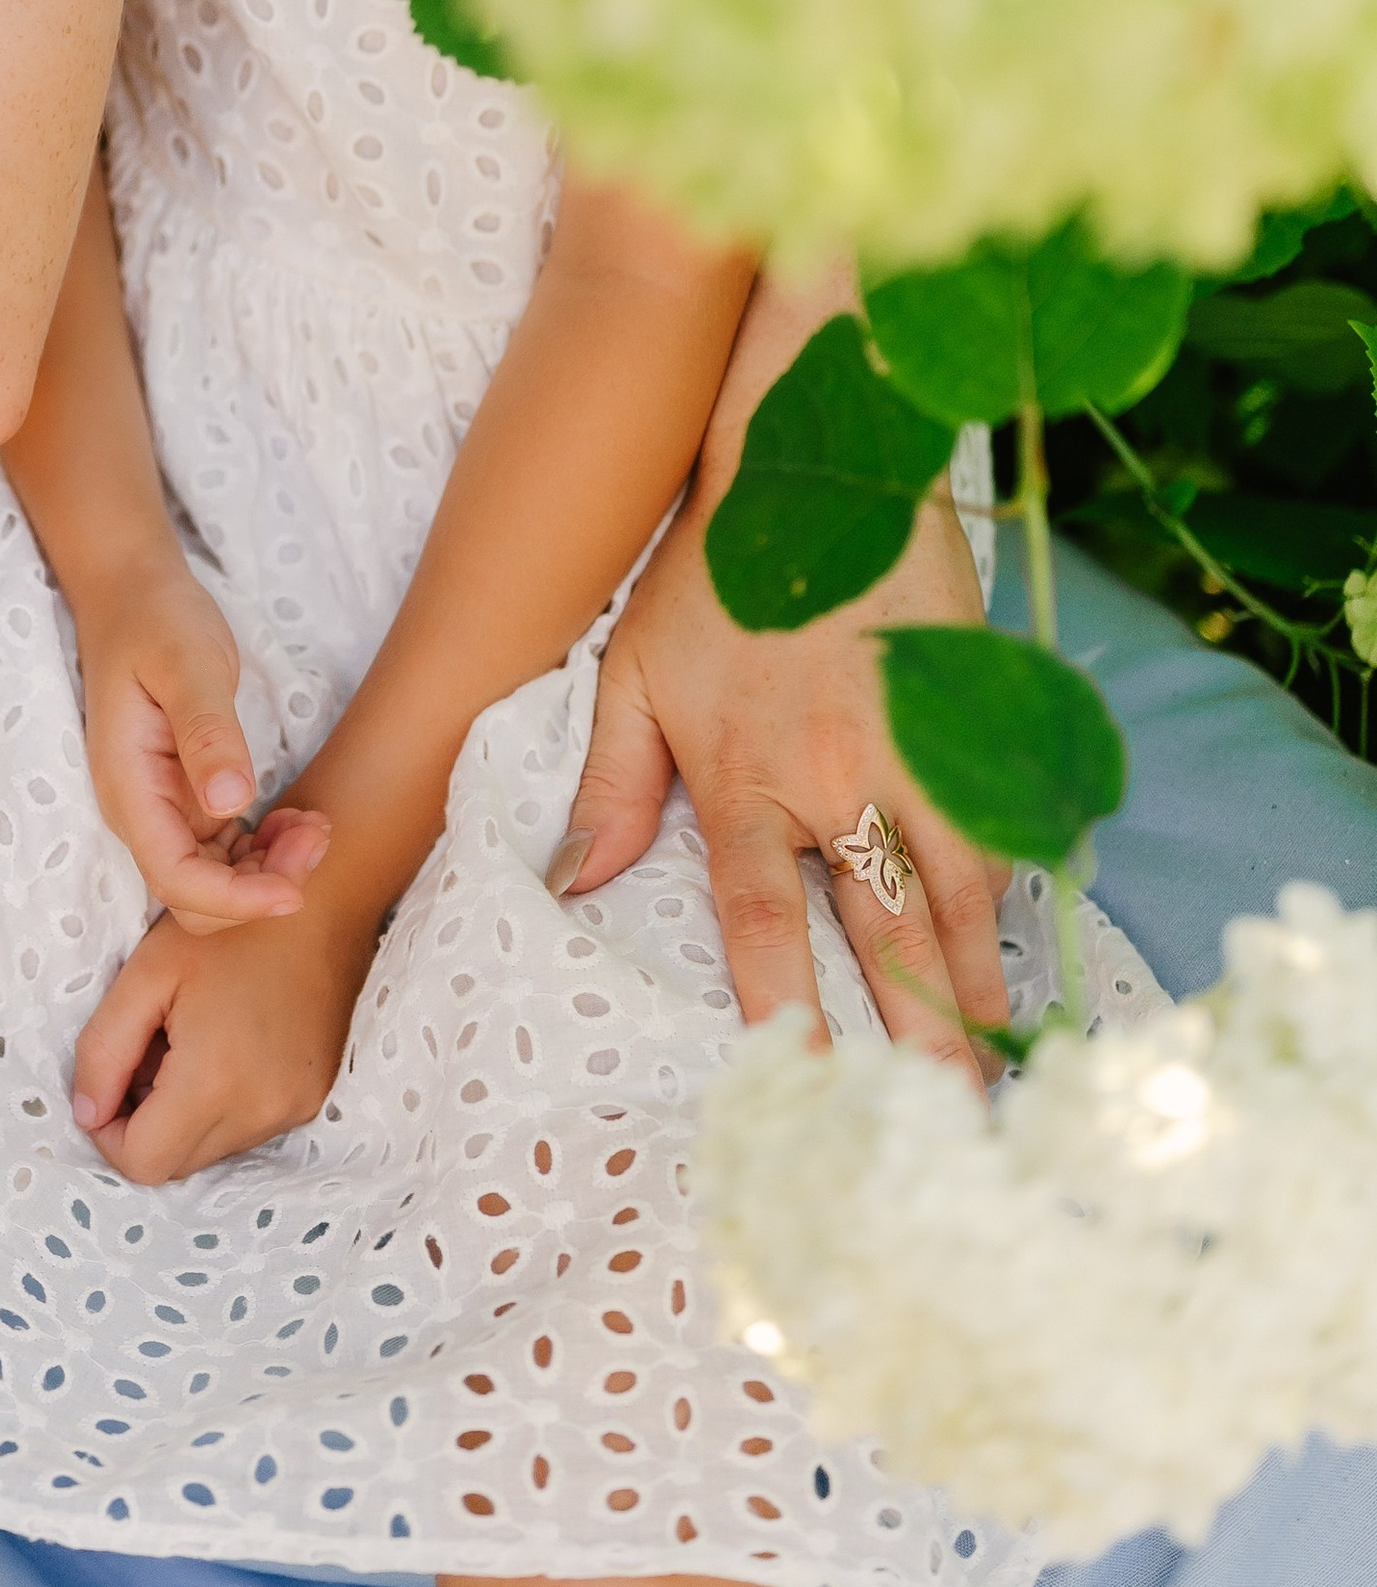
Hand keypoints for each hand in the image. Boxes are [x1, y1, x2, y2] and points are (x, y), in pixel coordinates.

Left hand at [71, 890, 374, 1183]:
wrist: (319, 904)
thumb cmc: (226, 930)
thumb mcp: (146, 975)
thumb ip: (103, 1050)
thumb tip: (87, 1114)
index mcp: (214, 1081)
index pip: (143, 1163)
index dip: (108, 1133)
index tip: (108, 1081)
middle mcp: (260, 1112)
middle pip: (176, 1165)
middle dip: (144, 1124)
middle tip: (145, 1053)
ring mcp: (293, 1110)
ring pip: (210, 1150)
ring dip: (182, 1117)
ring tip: (185, 1042)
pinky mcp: (311, 1100)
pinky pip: (245, 1130)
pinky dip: (220, 1107)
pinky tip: (222, 1046)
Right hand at [77, 559, 329, 931]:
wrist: (134, 596)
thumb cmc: (158, 621)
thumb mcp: (190, 664)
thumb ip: (207, 733)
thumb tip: (230, 804)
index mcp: (129, 787)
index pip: (175, 879)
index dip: (236, 901)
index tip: (296, 893)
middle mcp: (140, 811)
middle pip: (196, 896)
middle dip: (260, 887)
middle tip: (316, 835)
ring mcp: (161, 808)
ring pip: (213, 881)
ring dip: (268, 870)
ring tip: (314, 825)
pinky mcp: (185, 798)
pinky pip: (223, 852)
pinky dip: (263, 849)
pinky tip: (295, 819)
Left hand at [563, 270, 1010, 1083]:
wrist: (819, 466)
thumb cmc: (711, 573)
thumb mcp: (632, 669)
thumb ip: (610, 782)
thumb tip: (571, 886)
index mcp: (746, 773)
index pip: (766, 920)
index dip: (789, 1012)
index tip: (806, 1090)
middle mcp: (838, 774)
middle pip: (886, 932)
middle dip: (919, 1036)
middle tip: (944, 1121)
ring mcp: (919, 746)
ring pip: (962, 893)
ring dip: (979, 982)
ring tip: (998, 1065)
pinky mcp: (975, 716)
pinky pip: (1006, 828)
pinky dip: (1012, 895)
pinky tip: (1015, 952)